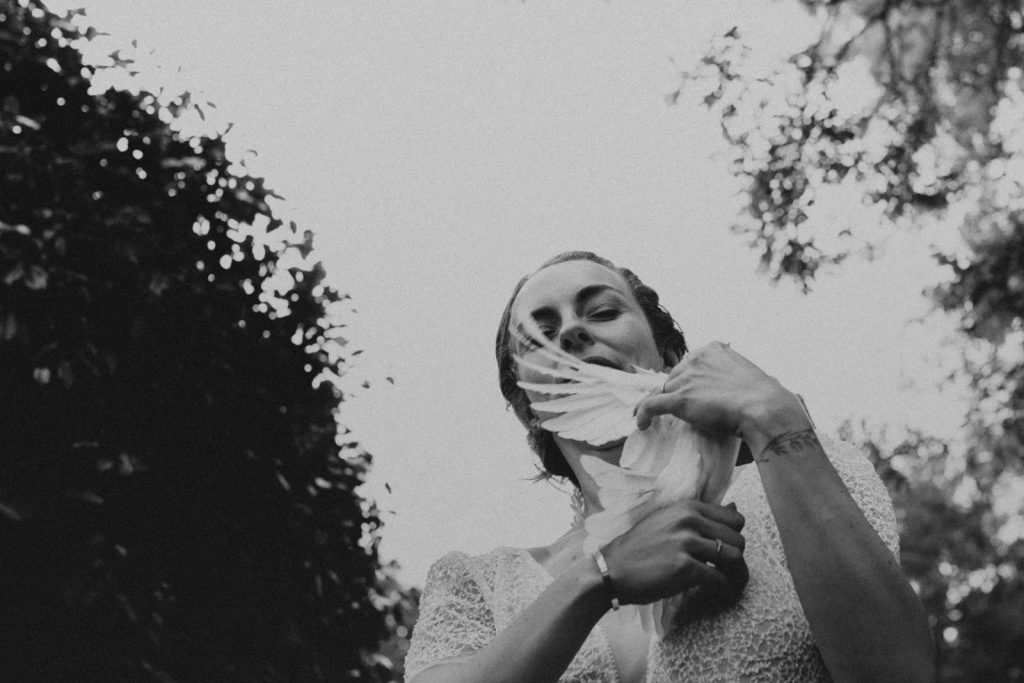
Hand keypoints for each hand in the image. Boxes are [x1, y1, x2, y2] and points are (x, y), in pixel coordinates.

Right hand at [600, 499, 747, 606]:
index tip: (726, 553)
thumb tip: (735, 507)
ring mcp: (686, 543)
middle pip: (738, 540)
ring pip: (734, 559)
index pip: (735, 519)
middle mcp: (689, 520)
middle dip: (738, 560)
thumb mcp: (668, 521)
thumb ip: (700, 516)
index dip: (734, 538)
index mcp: (688, 507)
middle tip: (729, 574)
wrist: (611, 569)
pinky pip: (720, 580)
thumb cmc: (639, 548)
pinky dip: (725, 591)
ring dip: (737, 577)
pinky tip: (718, 595)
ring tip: (730, 586)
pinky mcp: (684, 567)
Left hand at [634, 342, 807, 442]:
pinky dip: (643, 413)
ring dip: (662, 404)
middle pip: (675, 377)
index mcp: (713, 349)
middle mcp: (696, 359)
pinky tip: (642, 424)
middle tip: (679, 409)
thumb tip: (731, 386)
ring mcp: (687, 379)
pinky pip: (652, 404)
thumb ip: (730, 374)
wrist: (765, 409)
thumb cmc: (764, 397)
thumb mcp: (746, 374)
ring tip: (655, 419)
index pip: (690, 364)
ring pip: (664, 391)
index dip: (687, 379)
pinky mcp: (680, 399)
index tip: (688, 391)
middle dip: (676, 392)